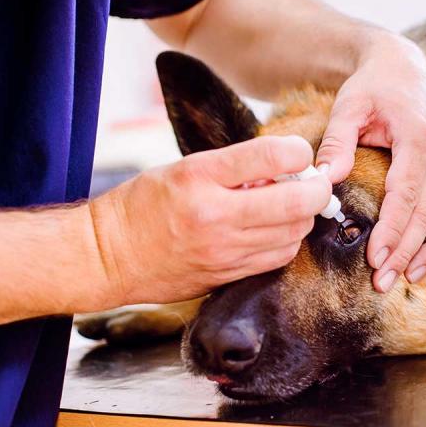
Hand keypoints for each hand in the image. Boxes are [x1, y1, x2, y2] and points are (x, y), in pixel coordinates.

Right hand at [90, 135, 331, 305]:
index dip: (298, 151)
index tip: (300, 153)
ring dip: (303, 217)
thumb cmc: (143, 204)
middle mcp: (215, 214)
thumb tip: (284, 170)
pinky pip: (277, 257)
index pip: (270, 155)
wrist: (108, 256)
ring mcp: (224, 250)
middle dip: (317, 189)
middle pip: (295, 201)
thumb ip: (234, 168)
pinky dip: (288, 241)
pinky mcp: (227, 275)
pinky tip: (278, 230)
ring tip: (292, 206)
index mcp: (200, 176)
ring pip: (294, 233)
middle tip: (315, 182)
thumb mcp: (183, 169)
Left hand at [315, 34, 425, 292]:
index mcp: (419, 139)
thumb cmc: (372, 89)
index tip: (374, 259)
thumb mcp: (348, 106)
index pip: (407, 195)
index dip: (392, 231)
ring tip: (412, 277)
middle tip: (383, 282)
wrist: (404, 71)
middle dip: (406, 252)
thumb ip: (337, 142)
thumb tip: (326, 180)